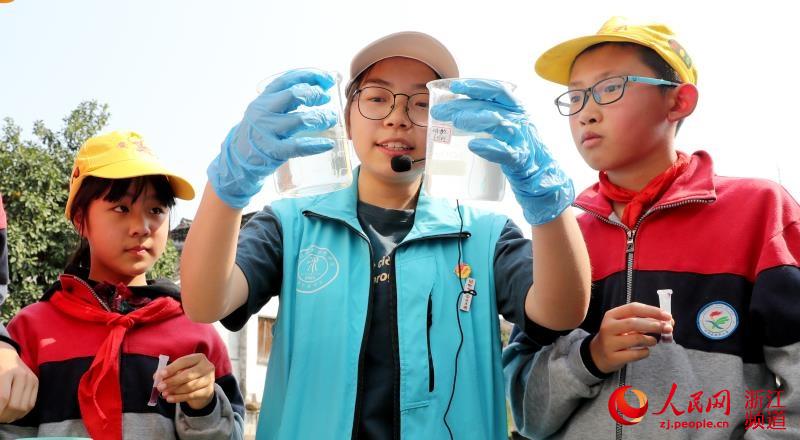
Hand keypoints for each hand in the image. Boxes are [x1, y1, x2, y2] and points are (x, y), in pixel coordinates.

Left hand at [0, 341, 37, 421]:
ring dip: (13, 416)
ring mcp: (31, 379)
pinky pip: (31, 404)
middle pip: (15, 404)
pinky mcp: (36, 383)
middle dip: (4, 416)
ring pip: (24, 407)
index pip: (3, 397)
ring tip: (5, 417)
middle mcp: (22, 375)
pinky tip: (14, 413)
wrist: (6, 355)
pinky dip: (22, 413)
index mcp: (7, 372)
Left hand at [156, 353, 215, 410]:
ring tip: (164, 394)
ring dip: (174, 391)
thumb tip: (156, 377)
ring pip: (189, 386)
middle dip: (172, 381)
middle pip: (188, 375)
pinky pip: (191, 395)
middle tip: (159, 387)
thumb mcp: (180, 370)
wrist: (203, 388)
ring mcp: (209, 379)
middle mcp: (207, 367)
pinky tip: (170, 399)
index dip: (171, 368)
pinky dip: (179, 398)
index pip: (184, 361)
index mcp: (199, 357)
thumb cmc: (189, 375)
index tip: (160, 375)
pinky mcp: (208, 391)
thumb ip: (169, 372)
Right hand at [208, 68, 338, 207]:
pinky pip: (298, 146)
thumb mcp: (267, 110)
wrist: (237, 158)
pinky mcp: (272, 151)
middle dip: (315, 94)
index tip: (327, 79)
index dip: (311, 75)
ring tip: (331, 119)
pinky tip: (328, 143)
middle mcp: (263, 111)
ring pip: (299, 119)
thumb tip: (320, 90)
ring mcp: (267, 131)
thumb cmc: (260, 132)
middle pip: (294, 94)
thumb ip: (286, 101)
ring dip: (320, 117)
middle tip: (327, 99)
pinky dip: (315, 145)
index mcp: (264, 98)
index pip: (288, 79)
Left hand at [429, 79, 573, 224]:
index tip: (454, 88)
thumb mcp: (504, 127)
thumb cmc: (516, 147)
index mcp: (515, 109)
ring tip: (455, 121)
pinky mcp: (520, 158)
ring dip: (474, 120)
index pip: (496, 90)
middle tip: (440, 112)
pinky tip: (474, 145)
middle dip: (462, 106)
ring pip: (497, 123)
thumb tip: (452, 113)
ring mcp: (520, 138)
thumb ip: (486, 118)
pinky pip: (505, 151)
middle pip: (489, 106)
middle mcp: (519, 119)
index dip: (475, 86)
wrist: (539, 174)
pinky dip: (489, 147)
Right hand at [590, 302, 672, 373]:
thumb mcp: (623, 324)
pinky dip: (645, 352)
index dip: (652, 311)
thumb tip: (667, 321)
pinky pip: (635, 354)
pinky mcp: (613, 357)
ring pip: (635, 339)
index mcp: (611, 315)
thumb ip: (642, 321)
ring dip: (650, 339)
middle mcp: (608, 327)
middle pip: (633, 323)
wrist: (597, 355)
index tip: (667, 316)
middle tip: (668, 328)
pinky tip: (645, 351)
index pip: (633, 308)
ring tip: (654, 341)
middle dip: (653, 325)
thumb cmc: (616, 336)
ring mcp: (609, 343)